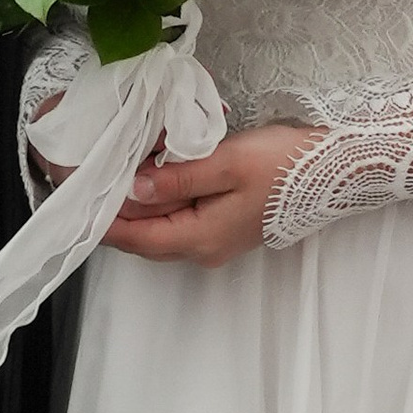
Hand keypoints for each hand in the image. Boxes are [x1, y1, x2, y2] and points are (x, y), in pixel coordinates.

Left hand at [105, 125, 318, 267]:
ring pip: (159, 227)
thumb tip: (132, 190)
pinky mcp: (224, 226)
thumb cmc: (286, 165)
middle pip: (142, 236)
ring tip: (112, 172)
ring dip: (135, 205)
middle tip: (86, 177)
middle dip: (112, 211)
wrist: (338, 172)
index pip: (133, 237)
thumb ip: (176, 179)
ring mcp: (215, 240)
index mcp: (199, 238)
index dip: (100, 219)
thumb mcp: (226, 163)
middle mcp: (203, 248)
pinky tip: (150, 175)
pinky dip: (158, 201)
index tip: (73, 194)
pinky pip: (177, 219)